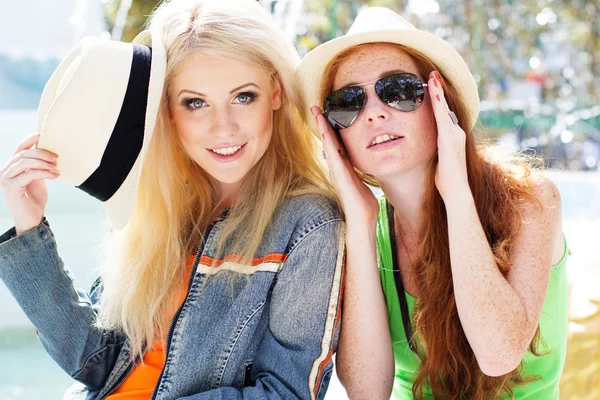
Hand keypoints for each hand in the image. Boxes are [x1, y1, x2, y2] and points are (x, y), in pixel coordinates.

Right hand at [0, 133, 59, 234]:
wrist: (32, 219)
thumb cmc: (35, 199)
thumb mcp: (38, 179)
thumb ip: (39, 166)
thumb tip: (50, 153)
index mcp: (12, 167)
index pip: (20, 148)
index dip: (31, 140)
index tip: (44, 135)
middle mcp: (5, 170)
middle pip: (24, 154)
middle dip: (42, 153)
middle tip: (57, 157)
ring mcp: (6, 179)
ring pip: (25, 162)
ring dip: (44, 163)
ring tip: (57, 167)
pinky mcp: (11, 187)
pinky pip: (29, 174)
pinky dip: (44, 173)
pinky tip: (55, 176)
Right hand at [311, 106, 378, 226]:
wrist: (362, 220)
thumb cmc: (363, 203)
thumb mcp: (360, 182)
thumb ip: (356, 172)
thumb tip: (357, 167)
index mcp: (342, 167)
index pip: (334, 143)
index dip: (329, 128)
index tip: (325, 114)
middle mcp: (336, 168)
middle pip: (327, 141)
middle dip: (321, 123)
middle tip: (314, 107)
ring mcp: (337, 172)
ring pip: (328, 145)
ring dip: (322, 129)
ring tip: (317, 114)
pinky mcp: (341, 177)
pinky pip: (334, 157)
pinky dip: (329, 144)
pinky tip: (326, 133)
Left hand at [428, 71, 469, 200]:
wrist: (457, 191)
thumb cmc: (446, 179)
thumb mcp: (440, 160)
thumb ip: (438, 150)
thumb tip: (434, 146)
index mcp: (452, 137)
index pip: (444, 114)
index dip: (439, 100)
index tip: (433, 86)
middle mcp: (456, 133)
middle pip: (446, 107)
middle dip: (439, 90)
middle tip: (432, 73)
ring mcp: (454, 135)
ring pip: (444, 109)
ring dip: (438, 92)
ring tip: (432, 77)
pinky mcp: (449, 139)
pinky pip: (442, 117)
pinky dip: (438, 104)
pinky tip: (433, 93)